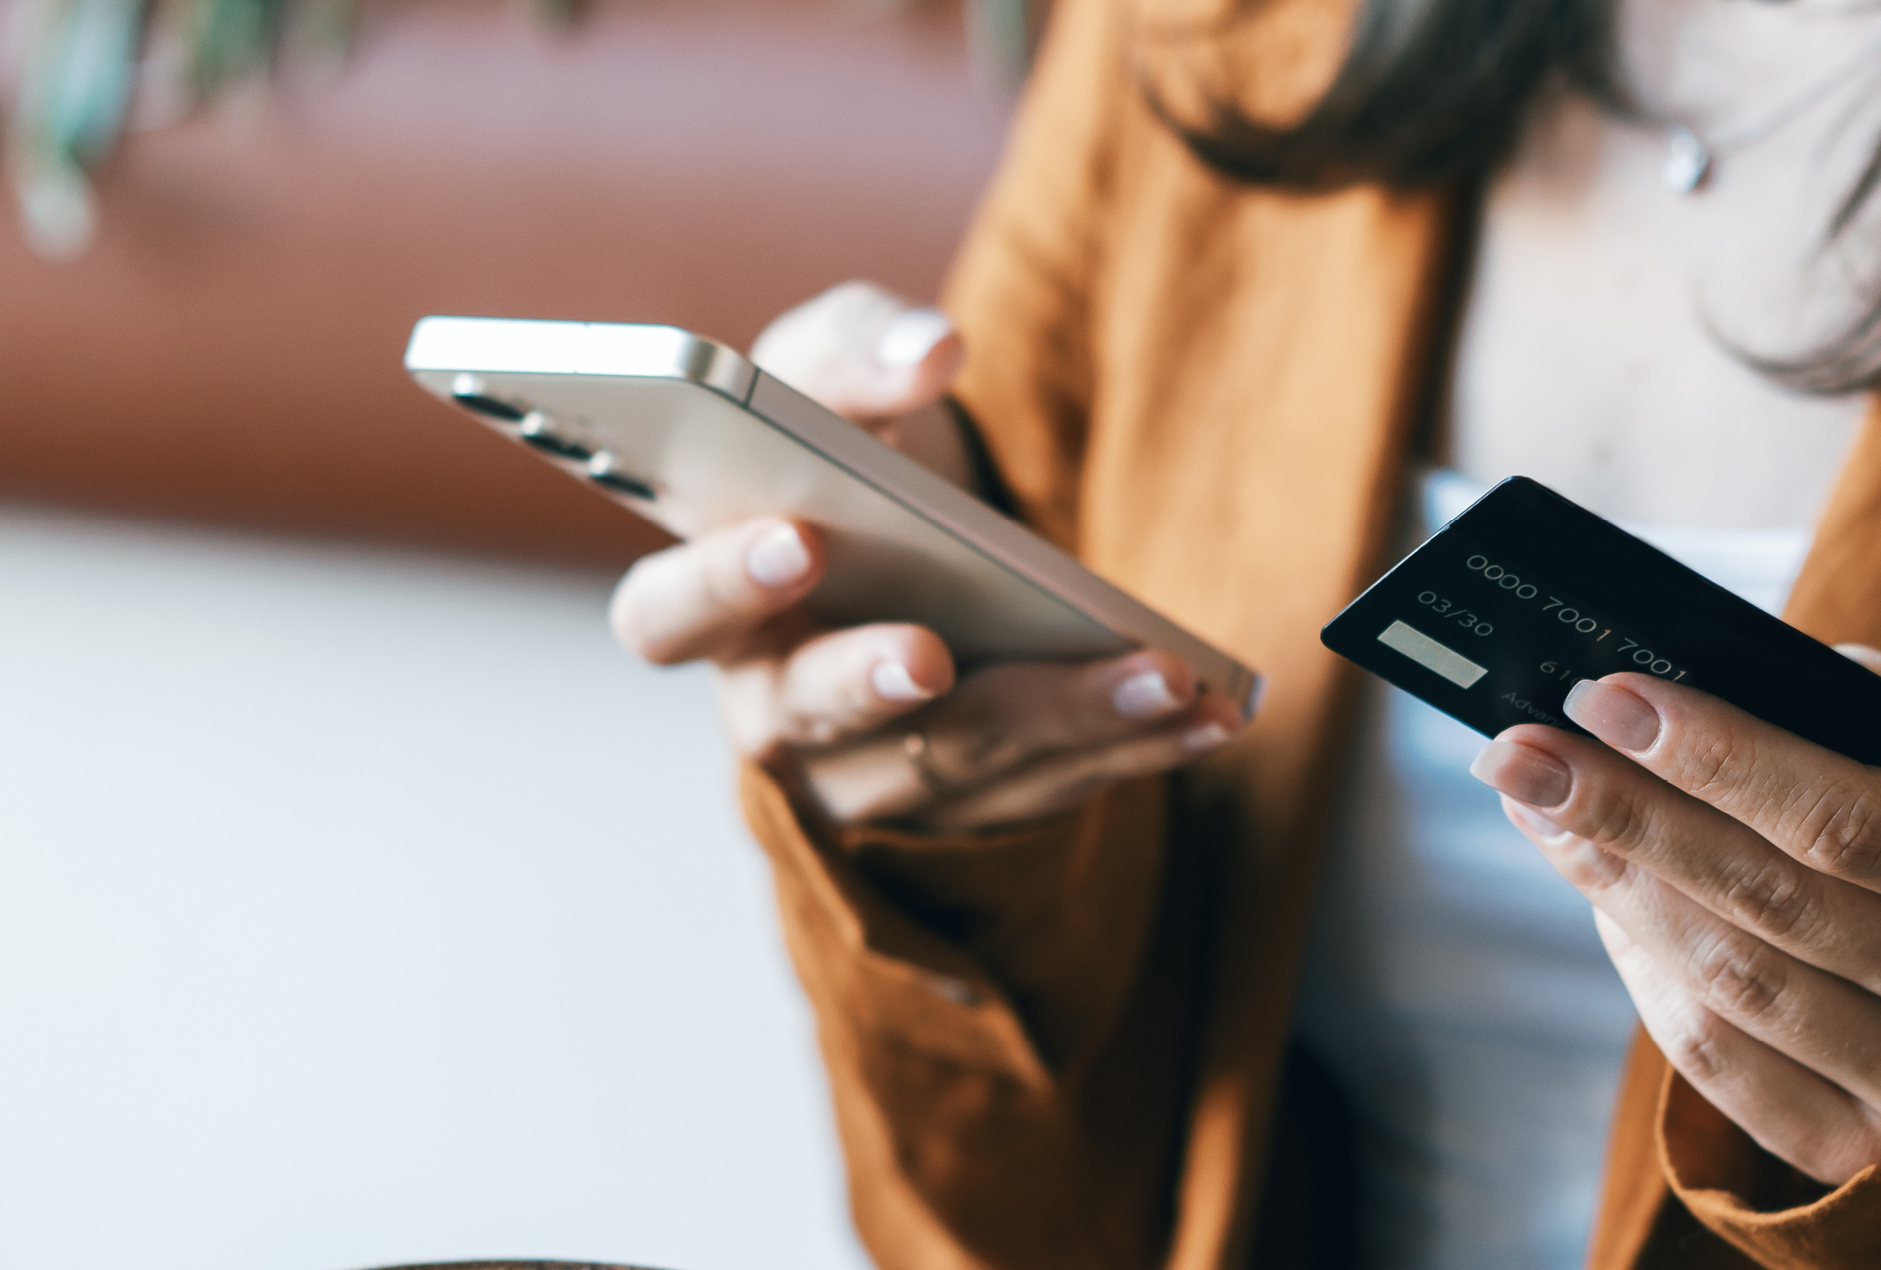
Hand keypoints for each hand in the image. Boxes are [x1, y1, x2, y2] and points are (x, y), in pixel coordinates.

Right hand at [609, 283, 1246, 831]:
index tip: (796, 539)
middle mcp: (772, 704)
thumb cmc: (853, 450)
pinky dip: (1137, 748)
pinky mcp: (971, 808)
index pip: (668, 618)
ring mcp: (868, 775)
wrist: (931, 538)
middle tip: (928, 653)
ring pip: (951, 763)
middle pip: (799, 717)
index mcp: (707, 600)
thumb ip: (857, 349)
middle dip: (863, 681)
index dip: (718, 587)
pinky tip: (1211, 708)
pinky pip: (1049, 789)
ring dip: (1059, 719)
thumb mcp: (836, 377)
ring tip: (1160, 672)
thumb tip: (926, 350)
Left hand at [1466, 647, 1880, 1183]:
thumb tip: (1660, 694)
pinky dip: (1644, 972)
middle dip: (1627, 816)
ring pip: (1730, 984)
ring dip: (1615, 887)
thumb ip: (1836, 713)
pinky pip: (1716, 1060)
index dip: (1716, 758)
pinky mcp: (1865, 1155)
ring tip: (1539, 808)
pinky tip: (1604, 897)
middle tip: (1522, 752)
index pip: (1849, 819)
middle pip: (1769, 904)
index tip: (1602, 697)